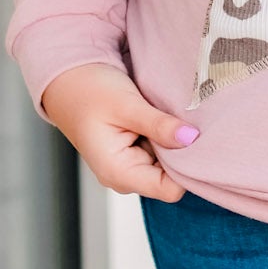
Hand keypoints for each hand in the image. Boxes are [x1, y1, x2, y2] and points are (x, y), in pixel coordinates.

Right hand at [39, 62, 196, 202]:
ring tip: (174, 117)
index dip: (188, 168)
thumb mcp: (127, 105)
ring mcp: (129, 166)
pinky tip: (166, 119)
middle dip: (182, 154)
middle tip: (190, 124)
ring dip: (174, 144)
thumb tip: (191, 138)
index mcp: (118, 173)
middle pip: (171, 179)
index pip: (169, 189)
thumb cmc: (89, 91)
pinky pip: (161, 152)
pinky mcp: (133, 153)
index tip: (198, 140)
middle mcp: (124, 177)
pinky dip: (167, 137)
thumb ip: (158, 125)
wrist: (69, 79)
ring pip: (168, 165)